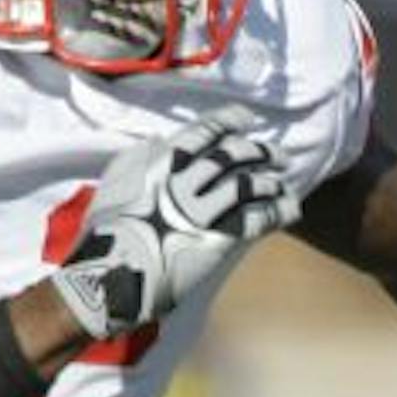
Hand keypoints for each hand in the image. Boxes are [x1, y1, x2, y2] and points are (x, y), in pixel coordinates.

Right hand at [50, 110, 300, 339]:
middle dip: (259, 151)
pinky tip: (291, 208)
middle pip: (231, 155)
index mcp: (156, 161)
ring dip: (270, 180)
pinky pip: (255, 219)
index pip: (203, 131)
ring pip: (246, 184)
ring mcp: (198, 211)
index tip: (247, 120)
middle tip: (276, 154)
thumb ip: (141, 158)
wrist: (106, 276)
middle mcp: (180, 181)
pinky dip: (278, 210)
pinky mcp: (214, 242)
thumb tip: (158, 139)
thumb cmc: (106, 231)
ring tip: (282, 182)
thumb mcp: (116, 181)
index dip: (230, 122)